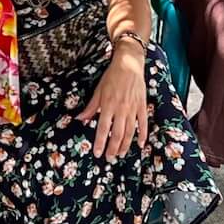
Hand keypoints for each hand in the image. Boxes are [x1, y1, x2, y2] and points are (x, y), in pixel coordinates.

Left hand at [79, 40, 149, 158]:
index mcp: (108, 105)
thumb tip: (80, 119)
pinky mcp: (142, 106)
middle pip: (117, 134)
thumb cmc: (111, 77)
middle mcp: (121, 109)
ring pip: (130, 131)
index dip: (100, 142)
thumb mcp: (98, 90)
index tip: (97, 152)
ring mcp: (133, 108)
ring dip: (125, 145)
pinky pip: (143, 123)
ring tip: (121, 154)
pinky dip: (142, 135)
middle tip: (109, 158)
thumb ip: (91, 107)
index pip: (102, 128)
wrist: (129, 64)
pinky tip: (140, 144)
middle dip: (113, 148)